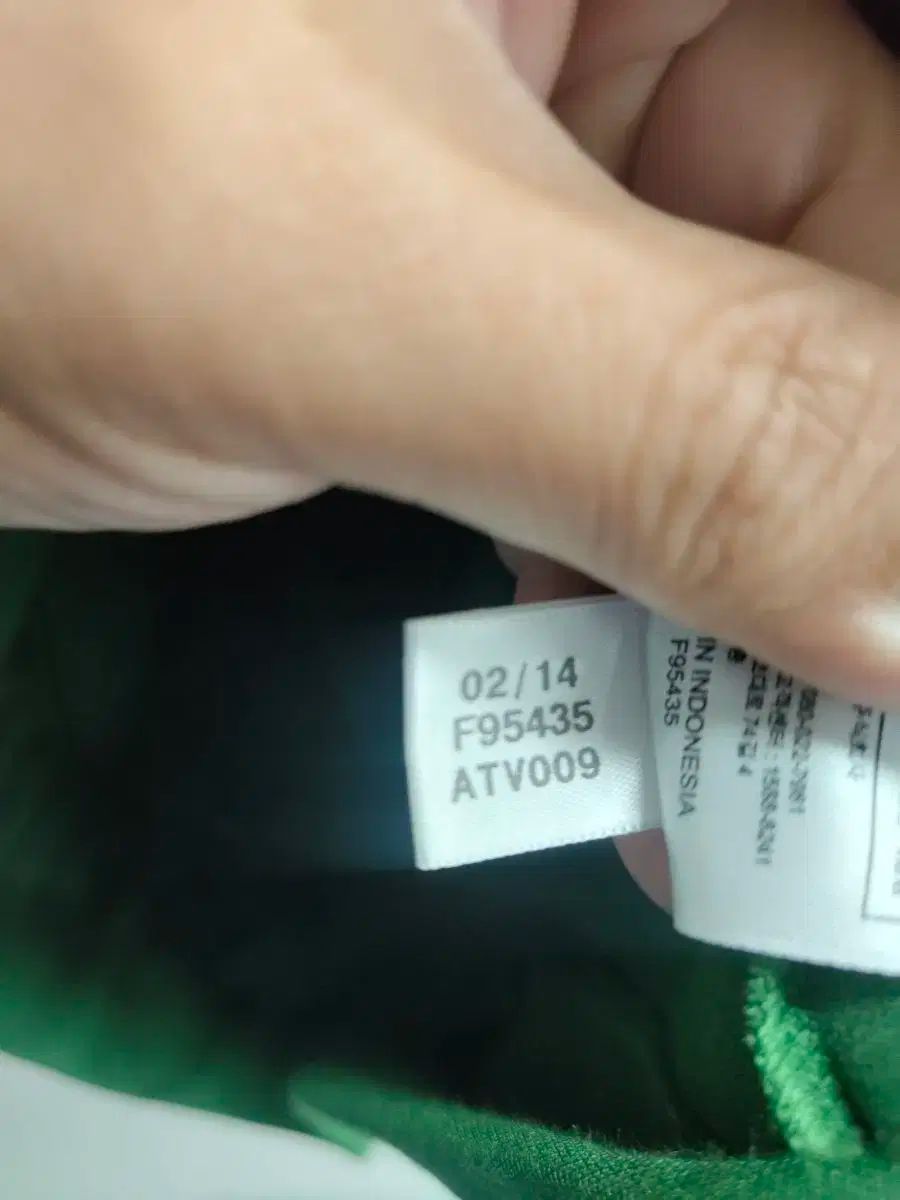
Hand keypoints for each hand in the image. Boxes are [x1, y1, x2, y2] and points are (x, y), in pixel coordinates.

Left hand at [2, 1, 898, 704]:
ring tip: (758, 781)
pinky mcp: (448, 281)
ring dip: (740, 583)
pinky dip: (625, 582)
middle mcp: (612, 6)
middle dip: (845, 503)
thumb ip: (679, 417)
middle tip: (845, 755)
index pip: (884, 124)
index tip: (894, 607)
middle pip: (831, 255)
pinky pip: (602, 436)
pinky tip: (631, 714)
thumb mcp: (332, 271)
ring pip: (720, 377)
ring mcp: (532, 150)